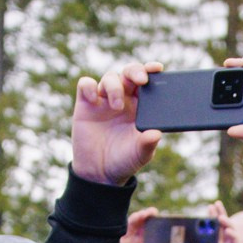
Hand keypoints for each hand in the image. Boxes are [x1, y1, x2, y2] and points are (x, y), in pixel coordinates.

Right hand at [72, 61, 163, 186]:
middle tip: (141, 80)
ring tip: (117, 106)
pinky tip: (93, 98)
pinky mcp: (85, 104)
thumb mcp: (139, 155)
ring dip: (114, 87)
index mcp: (140, 106)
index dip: (151, 71)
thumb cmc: (124, 161)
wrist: (99, 173)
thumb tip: (156, 134)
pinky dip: (88, 86)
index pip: (147, 82)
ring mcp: (103, 100)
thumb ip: (148, 144)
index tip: (157, 69)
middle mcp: (123, 99)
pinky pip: (85, 84)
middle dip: (135, 71)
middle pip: (129, 73)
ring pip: (110, 78)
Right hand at [118, 208, 161, 242]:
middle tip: (152, 212)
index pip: (155, 229)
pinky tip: (128, 220)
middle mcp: (140, 238)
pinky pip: (121, 229)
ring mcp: (129, 237)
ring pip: (134, 223)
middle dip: (148, 215)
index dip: (159, 223)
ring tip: (142, 214)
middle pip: (144, 222)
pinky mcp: (119, 239)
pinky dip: (124, 223)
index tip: (163, 220)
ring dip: (138, 217)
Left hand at [176, 205, 231, 242]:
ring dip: (227, 222)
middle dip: (220, 214)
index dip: (214, 219)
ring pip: (232, 231)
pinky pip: (236, 242)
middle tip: (214, 203)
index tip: (209, 209)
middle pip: (224, 226)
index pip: (216, 229)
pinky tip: (227, 231)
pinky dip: (233, 235)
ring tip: (219, 216)